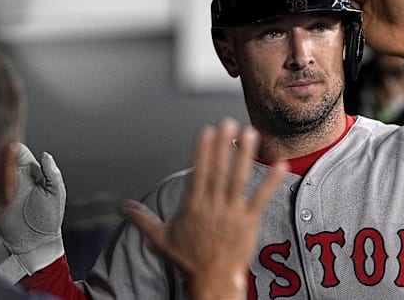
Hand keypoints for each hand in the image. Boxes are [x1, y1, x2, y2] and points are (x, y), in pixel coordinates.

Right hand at [0, 144, 65, 282]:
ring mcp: (2, 188)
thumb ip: (52, 174)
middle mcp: (15, 178)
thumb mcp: (56, 195)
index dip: (15, 149)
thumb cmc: (49, 218)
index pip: (20, 153)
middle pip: (3, 159)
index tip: (11, 148)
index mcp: (31, 173)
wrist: (35, 243)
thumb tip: (46, 155)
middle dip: (0, 156)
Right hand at [121, 119, 287, 299]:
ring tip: (250, 134)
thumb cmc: (188, 261)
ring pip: (238, 180)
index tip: (205, 131)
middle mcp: (213, 207)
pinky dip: (271, 181)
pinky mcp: (249, 222)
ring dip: (245, 156)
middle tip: (228, 124)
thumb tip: (123, 207)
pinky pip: (262, 198)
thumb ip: (143, 219)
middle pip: (218, 171)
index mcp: (193, 208)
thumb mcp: (161, 238)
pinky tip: (281, 165)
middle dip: (223, 146)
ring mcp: (232, 214)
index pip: (198, 174)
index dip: (202, 151)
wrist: (212, 281)